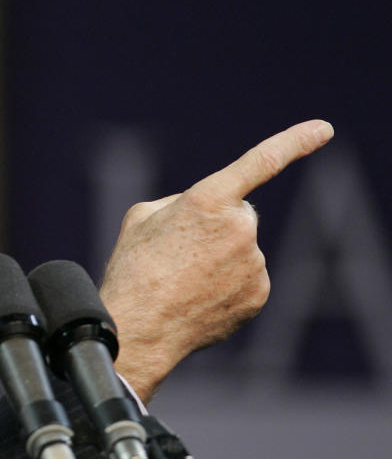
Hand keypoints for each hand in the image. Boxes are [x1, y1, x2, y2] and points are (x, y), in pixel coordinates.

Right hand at [100, 120, 333, 402]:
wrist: (138, 328)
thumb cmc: (133, 268)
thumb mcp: (142, 217)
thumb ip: (182, 202)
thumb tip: (209, 212)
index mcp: (207, 199)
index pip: (261, 162)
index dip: (295, 142)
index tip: (325, 130)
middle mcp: (239, 227)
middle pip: (238, 215)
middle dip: (218, 226)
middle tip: (180, 252)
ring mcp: (253, 263)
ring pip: (242, 249)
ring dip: (220, 258)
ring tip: (183, 280)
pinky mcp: (259, 293)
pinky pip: (248, 278)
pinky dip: (228, 284)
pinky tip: (199, 297)